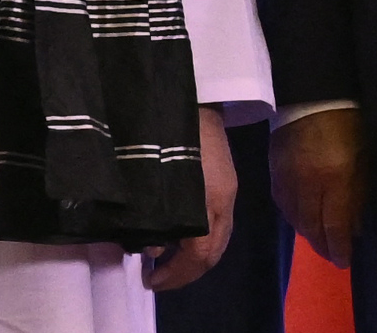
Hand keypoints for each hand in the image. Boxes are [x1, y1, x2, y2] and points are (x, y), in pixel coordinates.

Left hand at [145, 107, 237, 290]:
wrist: (192, 95)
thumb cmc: (167, 137)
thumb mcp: (156, 181)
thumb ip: (155, 217)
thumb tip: (151, 247)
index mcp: (209, 203)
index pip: (199, 255)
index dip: (175, 275)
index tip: (149, 281)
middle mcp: (224, 201)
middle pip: (212, 253)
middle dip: (185, 272)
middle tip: (156, 278)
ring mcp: (227, 190)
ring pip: (217, 240)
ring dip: (193, 257)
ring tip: (165, 260)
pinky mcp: (225, 181)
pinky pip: (217, 224)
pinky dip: (200, 238)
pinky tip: (179, 234)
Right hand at [272, 106, 364, 267]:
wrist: (311, 93)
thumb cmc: (346, 122)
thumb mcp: (361, 157)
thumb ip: (357, 193)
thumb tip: (354, 226)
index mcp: (334, 177)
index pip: (335, 225)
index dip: (339, 248)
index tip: (345, 261)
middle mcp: (307, 184)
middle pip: (312, 227)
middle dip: (323, 245)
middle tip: (331, 255)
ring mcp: (287, 178)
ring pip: (295, 219)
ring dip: (308, 233)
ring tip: (318, 240)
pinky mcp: (274, 171)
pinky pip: (282, 205)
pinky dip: (293, 217)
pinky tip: (301, 220)